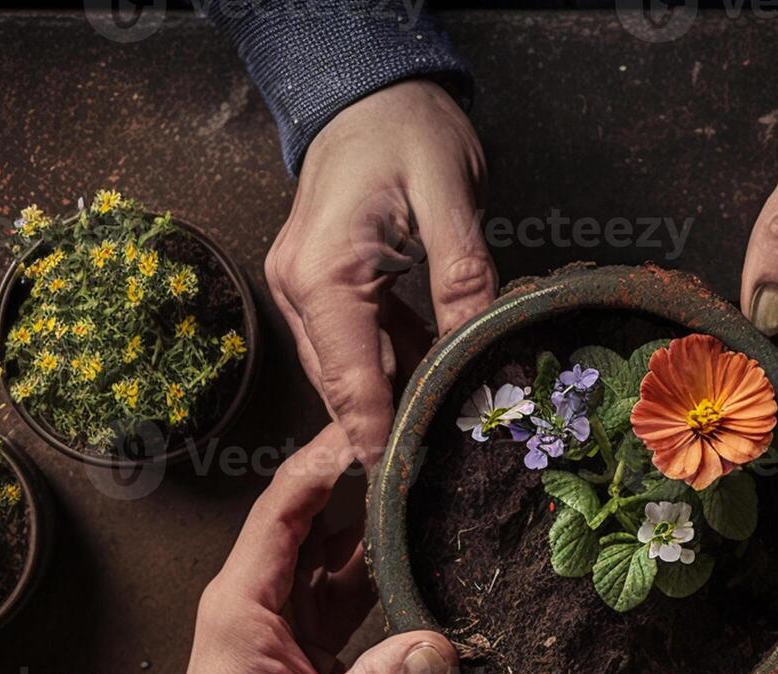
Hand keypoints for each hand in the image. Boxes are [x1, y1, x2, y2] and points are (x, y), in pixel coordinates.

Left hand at [115, 424, 457, 673]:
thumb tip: (437, 653)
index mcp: (242, 609)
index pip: (287, 506)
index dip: (332, 457)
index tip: (388, 421)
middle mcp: (269, 608)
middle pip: (325, 520)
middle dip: (374, 478)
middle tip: (439, 443)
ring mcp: (296, 636)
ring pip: (351, 560)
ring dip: (394, 529)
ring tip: (454, 490)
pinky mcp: (322, 668)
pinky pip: (367, 608)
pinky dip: (402, 588)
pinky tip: (444, 572)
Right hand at [264, 79, 497, 467]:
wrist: (367, 86)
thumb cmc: (408, 127)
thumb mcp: (451, 197)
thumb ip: (462, 279)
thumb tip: (478, 352)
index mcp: (324, 272)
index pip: (350, 380)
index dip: (377, 435)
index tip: (403, 483)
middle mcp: (299, 287)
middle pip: (342, 384)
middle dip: (387, 425)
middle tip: (442, 467)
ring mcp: (302, 285)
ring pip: (346, 369)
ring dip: (391, 395)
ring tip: (447, 429)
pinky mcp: (318, 281)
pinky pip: (352, 342)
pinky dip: (389, 363)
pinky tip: (433, 377)